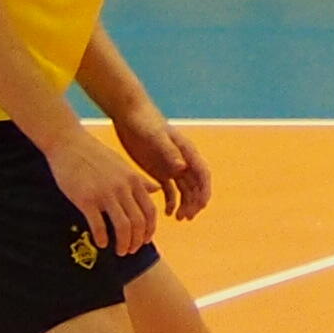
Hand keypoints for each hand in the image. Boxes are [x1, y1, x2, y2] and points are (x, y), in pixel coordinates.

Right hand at [42, 120, 160, 255]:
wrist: (69, 144)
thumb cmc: (95, 155)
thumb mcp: (123, 165)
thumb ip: (139, 180)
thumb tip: (156, 189)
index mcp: (133, 180)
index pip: (150, 211)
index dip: (149, 229)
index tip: (145, 240)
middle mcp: (123, 188)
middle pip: (138, 222)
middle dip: (137, 241)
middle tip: (131, 250)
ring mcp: (105, 194)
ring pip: (123, 226)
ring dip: (123, 244)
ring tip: (120, 251)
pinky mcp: (86, 199)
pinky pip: (98, 225)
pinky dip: (102, 238)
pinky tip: (101, 244)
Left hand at [113, 104, 211, 224]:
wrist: (128, 114)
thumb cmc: (144, 121)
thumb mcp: (155, 136)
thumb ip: (169, 152)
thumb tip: (183, 169)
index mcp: (186, 151)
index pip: (202, 174)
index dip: (204, 191)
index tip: (201, 206)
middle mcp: (182, 160)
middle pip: (195, 185)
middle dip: (194, 202)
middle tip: (186, 217)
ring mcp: (171, 166)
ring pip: (185, 190)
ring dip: (185, 204)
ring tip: (179, 218)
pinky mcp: (159, 170)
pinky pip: (170, 190)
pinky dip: (171, 202)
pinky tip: (167, 213)